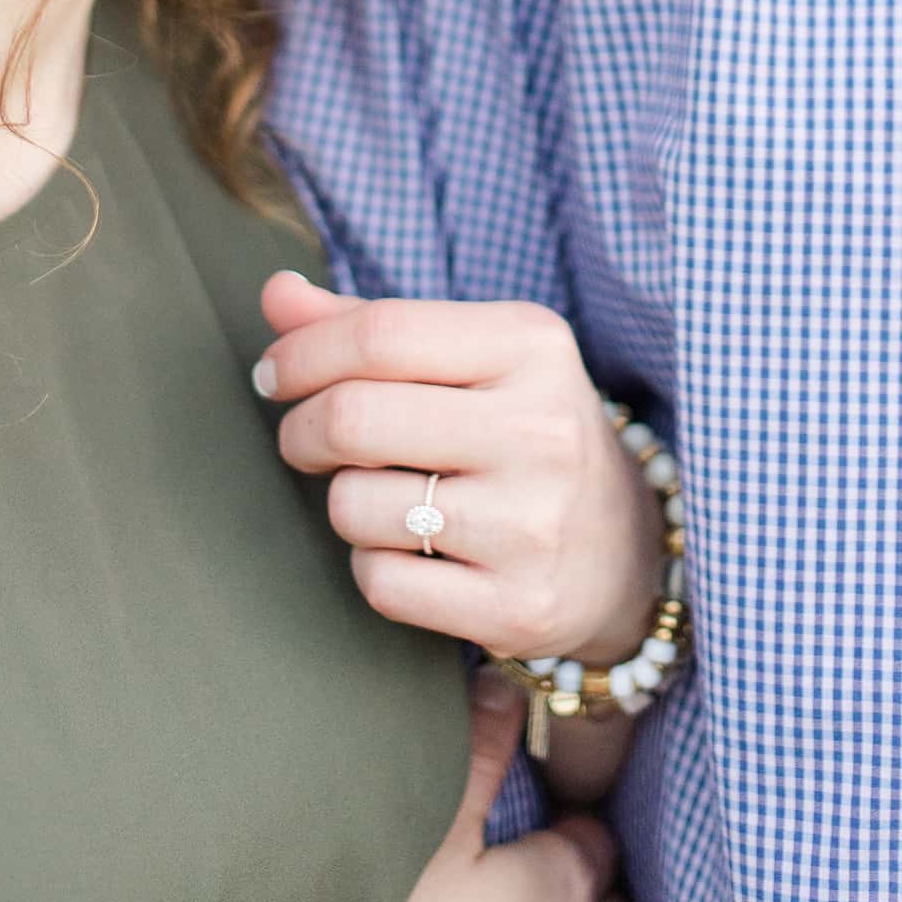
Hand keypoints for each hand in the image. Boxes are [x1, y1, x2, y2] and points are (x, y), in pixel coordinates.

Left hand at [254, 272, 665, 665]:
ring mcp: (533, 524)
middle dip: (301, 431)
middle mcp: (541, 430)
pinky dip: (372, 566)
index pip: (380, 333)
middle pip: (353, 418)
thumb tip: (277, 294)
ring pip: (355, 506)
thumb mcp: (473, 357)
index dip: (303, 353)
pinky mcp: (519, 607)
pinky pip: (381, 584)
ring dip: (343, 503)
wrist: (627, 550)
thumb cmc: (523, 431)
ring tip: (381, 498)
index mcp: (531, 345)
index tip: (274, 375)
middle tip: (305, 441)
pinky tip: (410, 552)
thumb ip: (370, 323)